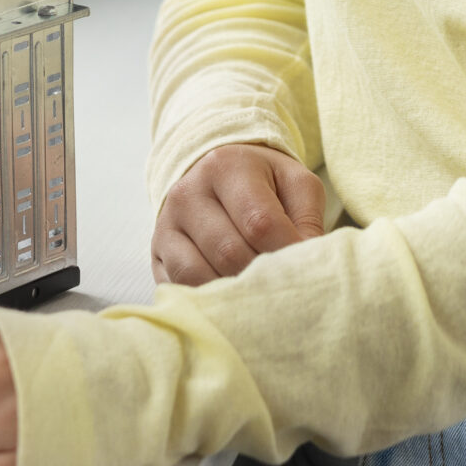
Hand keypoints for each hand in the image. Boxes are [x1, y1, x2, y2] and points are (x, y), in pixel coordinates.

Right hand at [152, 142, 326, 284]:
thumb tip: (308, 264)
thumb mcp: (294, 184)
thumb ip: (308, 219)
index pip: (260, 223)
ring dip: (235, 292)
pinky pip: (180, 286)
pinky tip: (233, 299)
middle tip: (287, 289)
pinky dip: (209, 299)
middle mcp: (188, 192)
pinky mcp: (157, 252)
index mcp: (227, 166)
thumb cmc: (263, 183)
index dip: (289, 254)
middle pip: (229, 252)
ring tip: (262, 295)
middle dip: (263, 277)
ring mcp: (166, 224)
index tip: (309, 270)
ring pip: (199, 274)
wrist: (214, 175)